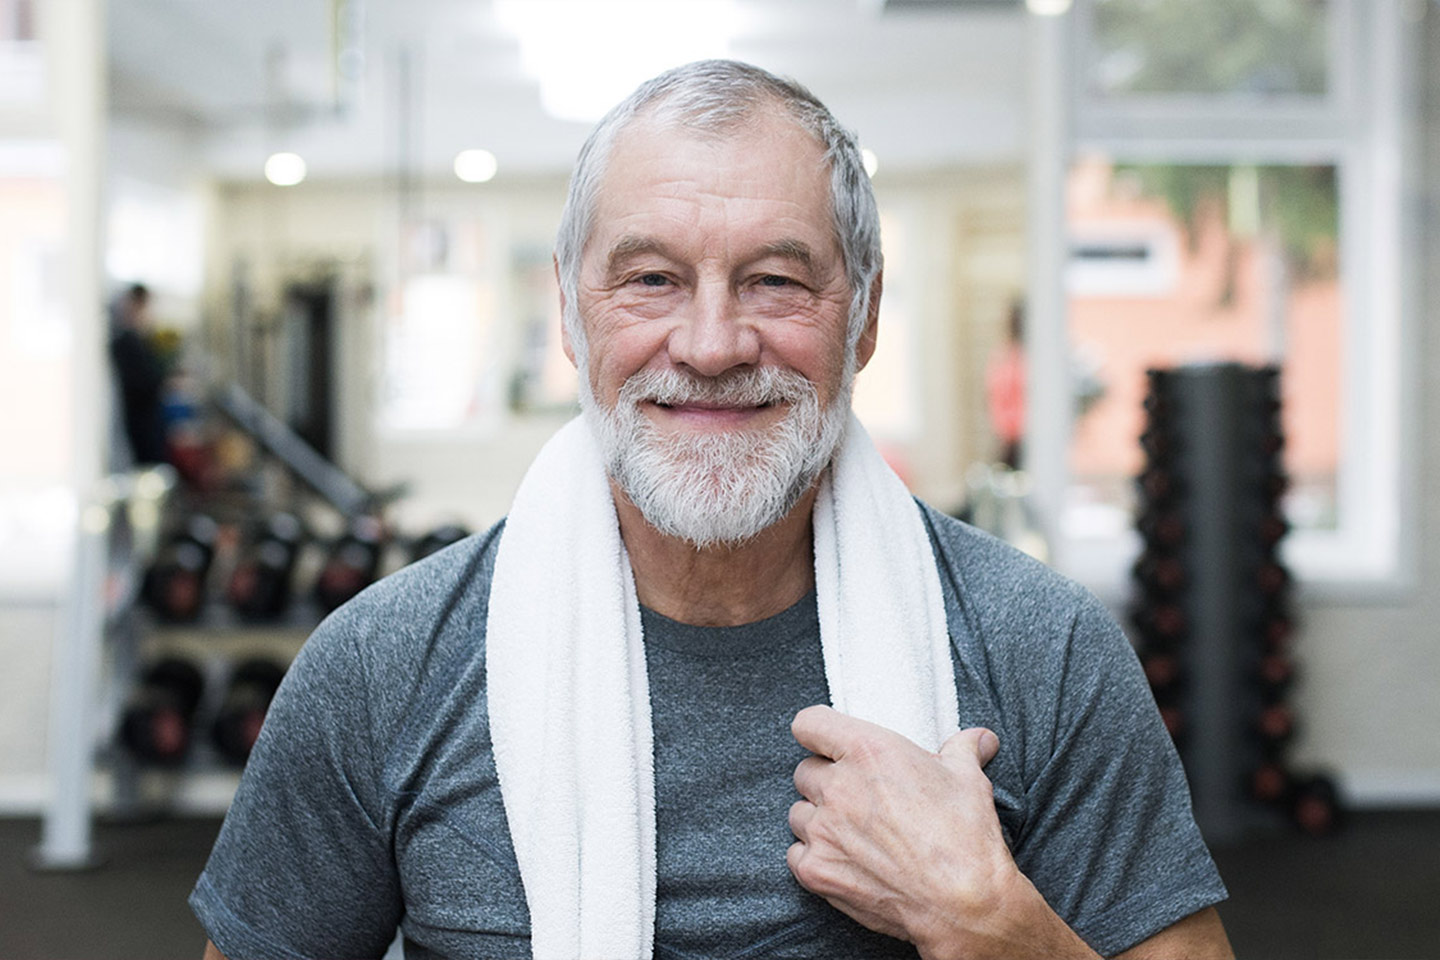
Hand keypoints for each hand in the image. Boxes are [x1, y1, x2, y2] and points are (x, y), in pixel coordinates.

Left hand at [786, 705, 1096, 959]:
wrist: (964, 903)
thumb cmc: (965, 836)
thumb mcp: (969, 779)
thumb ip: (963, 749)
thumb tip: (981, 737)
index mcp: (868, 751)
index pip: (809, 723)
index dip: (818, 732)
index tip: (828, 742)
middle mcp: (838, 786)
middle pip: (805, 771)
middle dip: (827, 781)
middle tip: (857, 797)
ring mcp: (823, 830)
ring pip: (799, 813)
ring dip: (818, 819)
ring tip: (853, 833)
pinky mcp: (817, 870)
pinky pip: (797, 853)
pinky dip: (814, 857)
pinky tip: (844, 861)